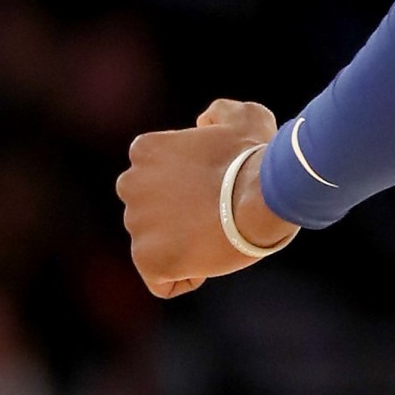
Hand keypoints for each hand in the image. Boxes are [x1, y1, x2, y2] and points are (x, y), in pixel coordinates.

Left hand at [115, 98, 293, 297]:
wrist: (264, 197)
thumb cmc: (256, 156)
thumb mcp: (244, 116)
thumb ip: (218, 113)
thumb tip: (203, 124)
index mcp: (146, 151)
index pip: (157, 174)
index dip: (190, 185)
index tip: (217, 189)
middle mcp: (130, 184)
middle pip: (152, 210)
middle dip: (178, 216)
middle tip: (217, 214)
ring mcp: (137, 224)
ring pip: (157, 245)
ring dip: (183, 245)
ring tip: (217, 236)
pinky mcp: (148, 260)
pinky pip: (163, 280)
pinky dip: (186, 276)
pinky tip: (210, 258)